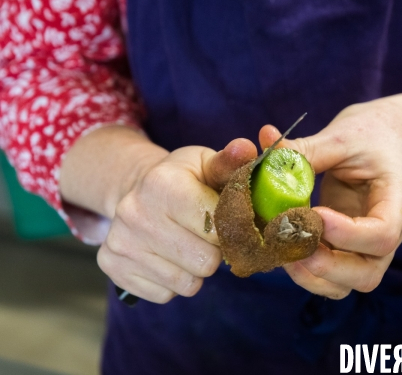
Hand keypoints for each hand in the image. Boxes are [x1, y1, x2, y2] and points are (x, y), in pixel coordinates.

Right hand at [96, 138, 256, 302]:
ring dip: (195, 269)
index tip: (224, 220)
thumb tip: (246, 148)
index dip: (230, 229)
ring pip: (188, 284)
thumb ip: (231, 162)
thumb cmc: (184, 179)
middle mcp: (135, 213)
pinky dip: (174, 282)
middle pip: (206, 262)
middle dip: (214, 252)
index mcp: (162, 183)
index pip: (217, 228)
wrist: (137, 191)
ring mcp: (121, 244)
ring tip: (188, 245)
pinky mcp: (114, 269)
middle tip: (206, 236)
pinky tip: (168, 257)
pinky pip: (166, 295)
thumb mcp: (206, 164)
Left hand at [258, 100, 401, 298]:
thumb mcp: (344, 134)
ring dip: (312, 275)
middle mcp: (389, 231)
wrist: (391, 137)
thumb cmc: (373, 133)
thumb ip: (308, 150)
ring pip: (348, 284)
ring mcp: (369, 246)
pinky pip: (331, 276)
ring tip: (283, 250)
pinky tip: (284, 248)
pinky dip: (307, 271)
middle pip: (368, 273)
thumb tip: (266, 156)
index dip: (346, 234)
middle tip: (292, 242)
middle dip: (326, 266)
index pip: (383, 234)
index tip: (315, 214)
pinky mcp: (348, 249)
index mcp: (398, 200)